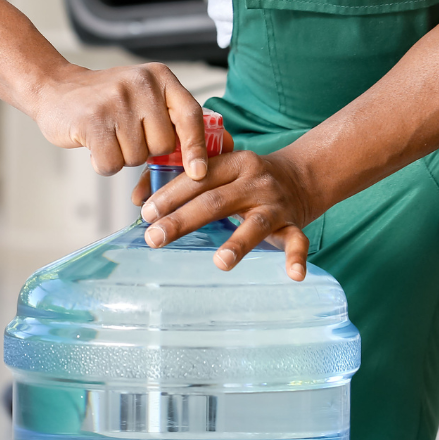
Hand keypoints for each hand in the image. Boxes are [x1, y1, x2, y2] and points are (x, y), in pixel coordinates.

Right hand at [29, 63, 212, 178]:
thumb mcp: (142, 95)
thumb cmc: (102, 99)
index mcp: (159, 77)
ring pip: (136, 157)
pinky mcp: (93, 121)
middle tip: (124, 134)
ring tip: (107, 136)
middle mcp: (141, 84)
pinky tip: (94, 145)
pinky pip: (111, 164)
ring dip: (121, 157)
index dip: (196, 147)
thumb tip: (196, 160)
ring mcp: (116, 102)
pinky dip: (103, 163)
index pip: (190, 115)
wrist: (55, 88)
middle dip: (145, 150)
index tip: (198, 172)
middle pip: (162, 144)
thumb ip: (168, 117)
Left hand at [138, 148, 315, 281]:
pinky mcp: (293, 224)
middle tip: (156, 238)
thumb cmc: (245, 177)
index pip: (198, 178)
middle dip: (183, 220)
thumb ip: (180, 180)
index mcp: (233, 164)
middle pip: (215, 201)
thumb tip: (137, 200)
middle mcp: (254, 182)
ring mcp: (274, 204)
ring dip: (238, 244)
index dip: (170, 195)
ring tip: (220, 262)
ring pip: (256, 224)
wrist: (301, 175)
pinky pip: (297, 241)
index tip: (147, 213)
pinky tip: (293, 275)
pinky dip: (297, 257)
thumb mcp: (218, 170)